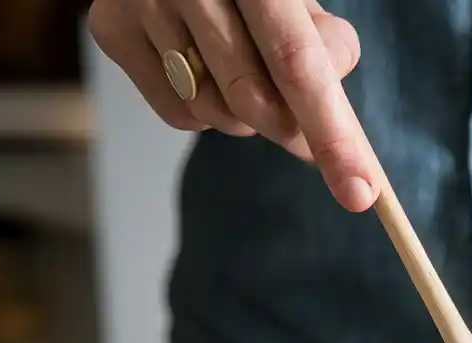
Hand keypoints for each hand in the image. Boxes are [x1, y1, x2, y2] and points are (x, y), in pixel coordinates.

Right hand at [89, 0, 380, 211]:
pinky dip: (206, 114)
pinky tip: (204, 74)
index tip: (362, 195)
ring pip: (215, 113)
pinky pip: (178, 114)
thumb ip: (325, 52)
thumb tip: (337, 126)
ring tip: (245, 73)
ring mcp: (141, 1)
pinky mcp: (110, 27)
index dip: (334, 135)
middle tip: (309, 140)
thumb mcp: (299, 3)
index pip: (299, 64)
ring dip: (246, 119)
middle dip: (292, 132)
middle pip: (253, 98)